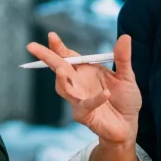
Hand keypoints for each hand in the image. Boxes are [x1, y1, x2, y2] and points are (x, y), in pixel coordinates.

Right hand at [26, 33, 141, 145]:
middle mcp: (79, 84)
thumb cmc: (124, 99)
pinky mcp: (85, 115)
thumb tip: (125, 37)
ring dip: (61, 80)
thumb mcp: (126, 76)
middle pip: (59, 68)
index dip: (59, 47)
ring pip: (64, 89)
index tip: (51, 35)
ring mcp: (79, 99)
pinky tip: (106, 94)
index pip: (69, 56)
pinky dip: (95, 100)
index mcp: (86, 71)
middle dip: (46, 57)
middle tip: (32, 46)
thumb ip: (122, 58)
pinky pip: (86, 106)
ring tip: (60, 70)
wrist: (128, 125)